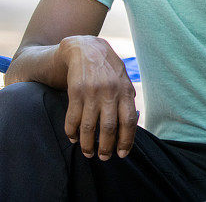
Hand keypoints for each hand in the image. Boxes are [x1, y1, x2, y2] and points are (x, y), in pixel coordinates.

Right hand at [58, 36, 137, 160]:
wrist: (86, 48)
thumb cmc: (108, 68)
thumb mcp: (123, 80)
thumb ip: (127, 99)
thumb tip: (132, 125)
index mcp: (125, 91)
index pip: (129, 122)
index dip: (126, 140)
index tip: (122, 154)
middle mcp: (110, 92)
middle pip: (109, 127)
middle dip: (106, 147)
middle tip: (104, 158)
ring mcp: (92, 92)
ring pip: (89, 126)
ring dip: (87, 144)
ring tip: (87, 153)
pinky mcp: (75, 92)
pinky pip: (73, 118)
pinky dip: (72, 131)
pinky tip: (73, 138)